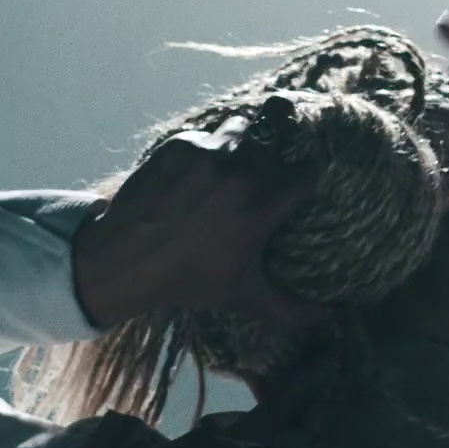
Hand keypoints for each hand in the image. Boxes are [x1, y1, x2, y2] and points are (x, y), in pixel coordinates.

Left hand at [72, 96, 327, 329]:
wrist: (122, 261)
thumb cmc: (186, 280)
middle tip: (269, 158)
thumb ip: (289, 309)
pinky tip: (195, 171)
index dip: (308, 170)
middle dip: (278, 141)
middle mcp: (240, 174)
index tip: (303, 175)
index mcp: (262, 208)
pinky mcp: (180, 145)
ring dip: (242, 140)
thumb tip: (326, 320)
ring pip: (242, 127)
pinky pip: (205, 134)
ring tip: (231, 161)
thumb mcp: (242, 296)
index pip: (307, 169)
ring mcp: (209, 154)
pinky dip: (205, 148)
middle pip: (278, 130)